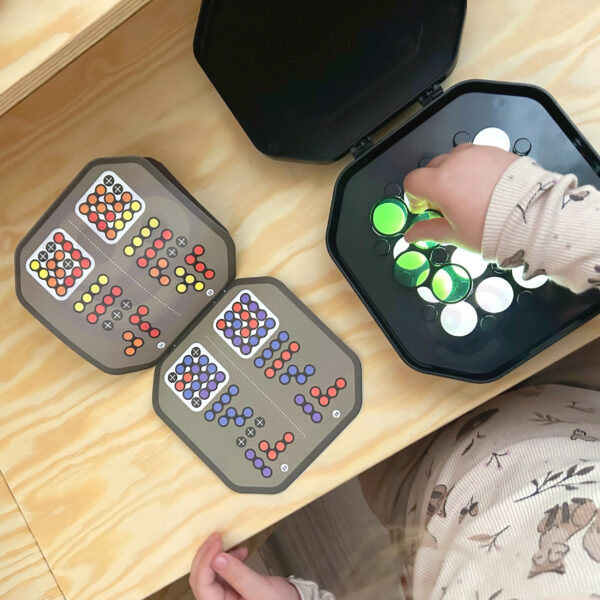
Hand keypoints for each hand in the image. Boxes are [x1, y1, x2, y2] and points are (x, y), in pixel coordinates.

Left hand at [189, 532, 300, 599]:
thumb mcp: (259, 589)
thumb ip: (238, 575)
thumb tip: (217, 558)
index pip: (203, 586)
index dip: (206, 561)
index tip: (216, 541)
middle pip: (200, 578)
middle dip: (207, 555)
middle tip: (216, 536)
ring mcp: (223, 596)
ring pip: (208, 572)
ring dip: (216, 554)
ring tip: (227, 542)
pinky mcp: (229, 588)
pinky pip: (221, 570)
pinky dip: (227, 558)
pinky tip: (239, 551)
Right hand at [402, 143, 517, 250]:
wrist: (533, 217)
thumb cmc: (495, 228)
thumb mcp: (455, 235)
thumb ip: (428, 231)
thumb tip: (411, 235)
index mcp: (441, 183)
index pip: (412, 181)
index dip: (414, 196)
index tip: (423, 207)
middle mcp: (456, 163)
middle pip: (431, 169)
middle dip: (433, 186)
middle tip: (447, 206)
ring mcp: (475, 154)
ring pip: (452, 159)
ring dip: (451, 173)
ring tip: (466, 194)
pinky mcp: (493, 151)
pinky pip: (473, 155)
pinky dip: (471, 167)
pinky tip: (482, 186)